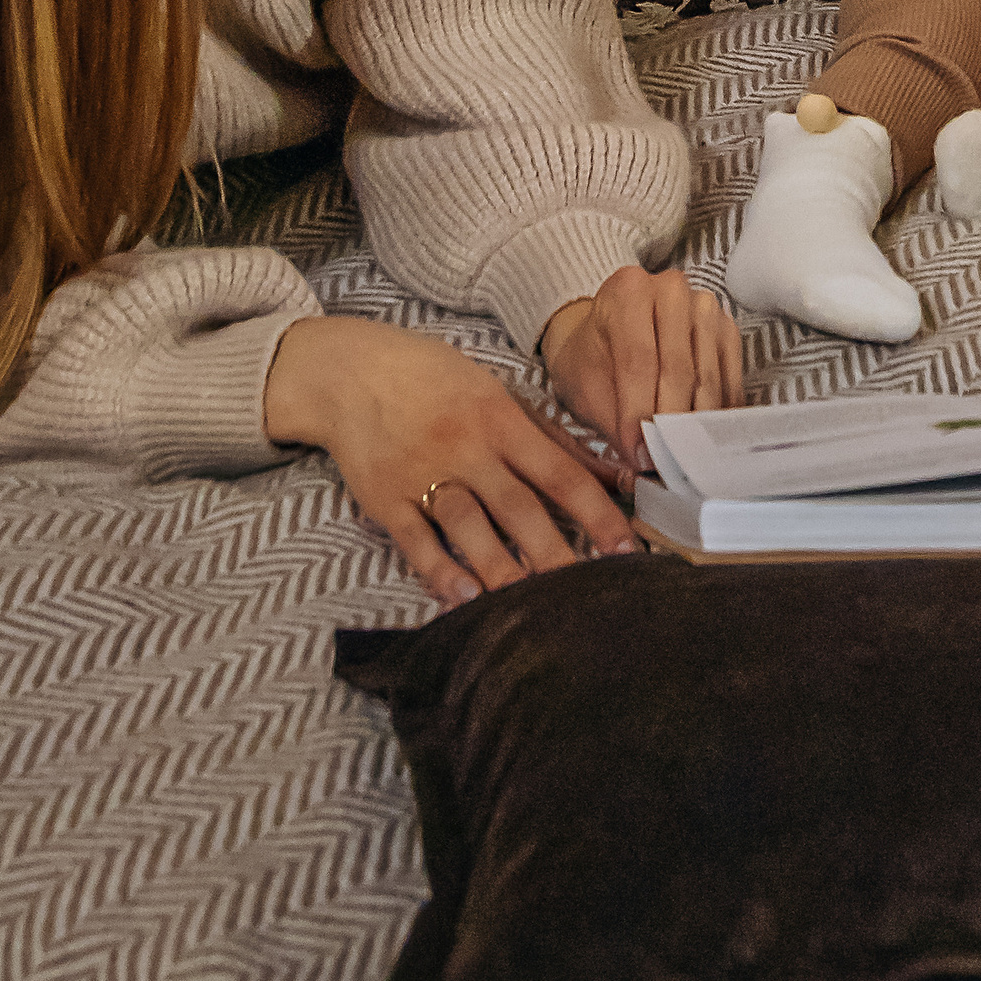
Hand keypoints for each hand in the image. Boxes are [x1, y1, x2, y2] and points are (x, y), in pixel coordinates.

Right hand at [264, 314, 632, 607]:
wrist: (352, 372)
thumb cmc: (437, 381)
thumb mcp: (500, 394)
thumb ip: (556, 440)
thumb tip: (615, 474)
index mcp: (502, 420)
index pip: (559, 472)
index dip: (596, 512)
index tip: (627, 548)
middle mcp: (467, 448)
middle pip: (519, 508)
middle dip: (557, 554)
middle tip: (591, 596)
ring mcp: (424, 473)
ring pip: (469, 527)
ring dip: (500, 569)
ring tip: (531, 609)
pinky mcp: (385, 498)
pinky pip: (415, 540)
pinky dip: (439, 570)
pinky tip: (463, 597)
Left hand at [541, 264, 744, 459]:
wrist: (607, 330)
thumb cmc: (593, 356)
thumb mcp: (585, 384)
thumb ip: (613, 418)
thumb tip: (644, 456)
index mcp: (627, 291)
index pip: (638, 360)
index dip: (639, 412)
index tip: (638, 453)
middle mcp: (671, 290)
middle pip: (678, 367)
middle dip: (670, 421)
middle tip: (664, 461)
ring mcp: (704, 306)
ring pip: (708, 374)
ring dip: (696, 422)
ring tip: (684, 456)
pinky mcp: (726, 327)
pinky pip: (729, 376)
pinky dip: (718, 411)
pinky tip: (706, 437)